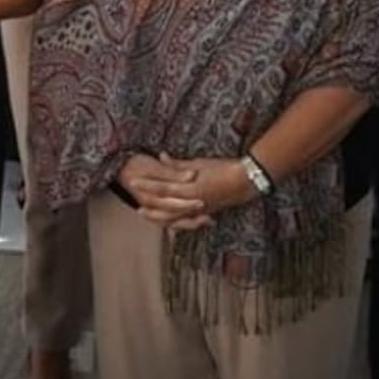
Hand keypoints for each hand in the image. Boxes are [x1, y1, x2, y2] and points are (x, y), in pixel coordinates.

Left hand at [116, 152, 231, 230]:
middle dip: (150, 209)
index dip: (146, 185)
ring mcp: (198, 210)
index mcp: (189, 188)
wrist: (246, 181)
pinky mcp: (205, 213)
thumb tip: (161, 157)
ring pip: (174, 219)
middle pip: (164, 208)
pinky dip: (175, 222)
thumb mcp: (199, 163)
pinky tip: (169, 222)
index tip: (133, 182)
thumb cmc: (224, 168)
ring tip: (149, 216)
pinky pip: (185, 221)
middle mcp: (192, 202)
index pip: (162, 187)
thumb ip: (178, 165)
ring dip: (160, 218)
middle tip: (137, 208)